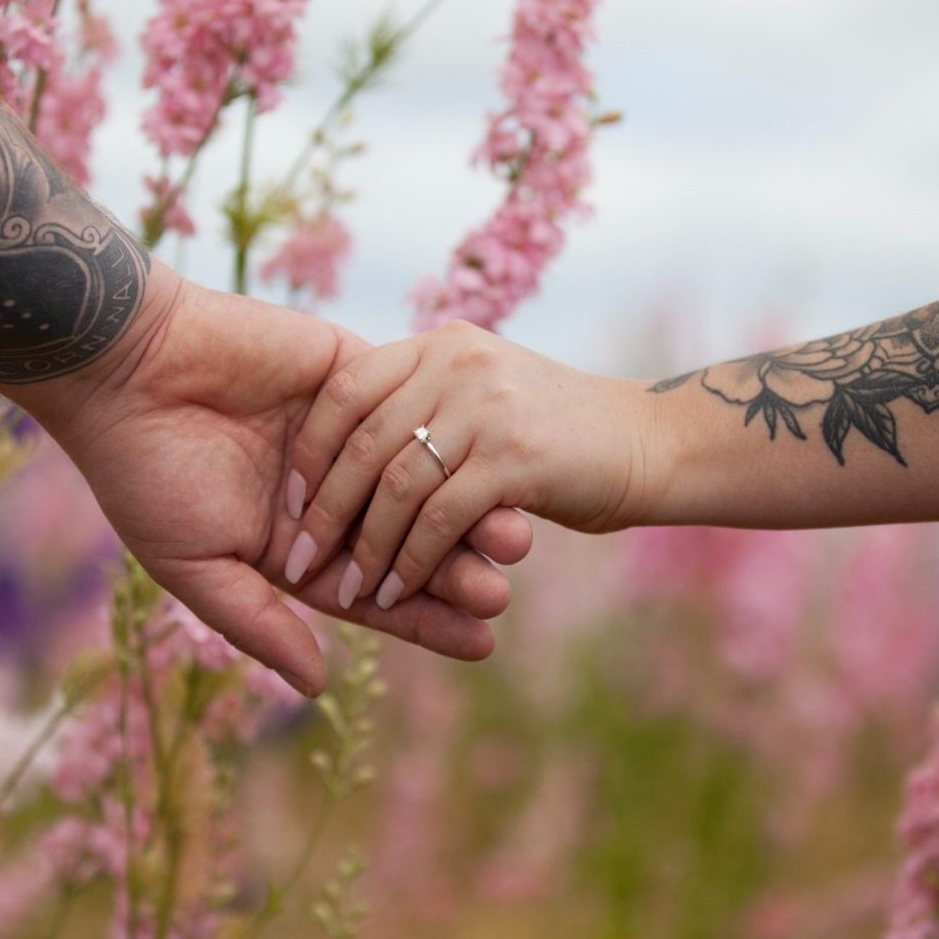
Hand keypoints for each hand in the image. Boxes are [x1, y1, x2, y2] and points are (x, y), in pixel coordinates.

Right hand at [14, 269, 532, 696]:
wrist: (123, 368)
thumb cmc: (144, 473)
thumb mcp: (194, 564)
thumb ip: (258, 620)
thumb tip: (318, 685)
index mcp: (295, 543)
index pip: (376, 589)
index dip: (426, 618)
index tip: (481, 642)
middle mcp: (329, 492)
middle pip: (408, 539)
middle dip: (455, 568)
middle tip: (500, 592)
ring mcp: (343, 434)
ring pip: (420, 479)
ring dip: (464, 508)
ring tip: (513, 540)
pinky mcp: (350, 375)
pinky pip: (405, 414)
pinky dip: (440, 439)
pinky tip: (482, 463)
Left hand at [284, 320, 646, 614]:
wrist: (647, 440)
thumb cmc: (555, 429)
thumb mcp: (483, 390)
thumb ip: (424, 401)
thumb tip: (346, 453)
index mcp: (439, 344)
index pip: (345, 387)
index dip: (310, 448)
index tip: (290, 498)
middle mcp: (457, 363)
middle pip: (362, 442)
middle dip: (323, 511)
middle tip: (297, 559)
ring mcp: (487, 407)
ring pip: (396, 486)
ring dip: (365, 550)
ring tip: (345, 591)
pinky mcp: (517, 458)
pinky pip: (440, 520)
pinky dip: (411, 564)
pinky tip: (397, 595)